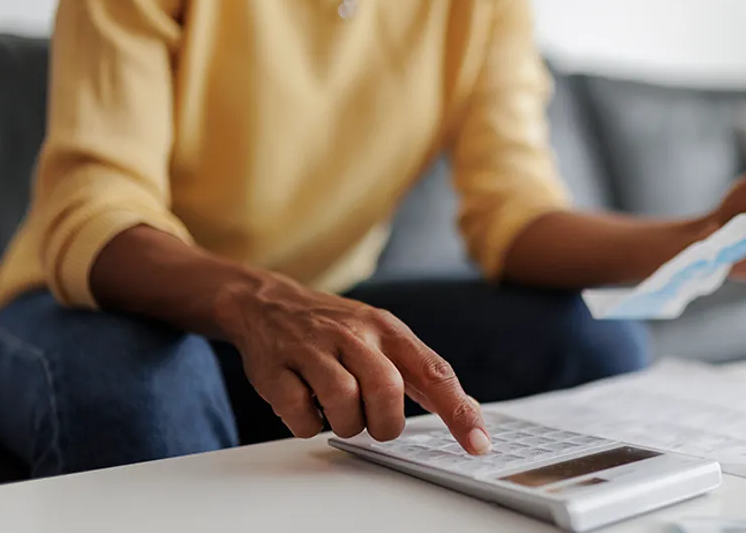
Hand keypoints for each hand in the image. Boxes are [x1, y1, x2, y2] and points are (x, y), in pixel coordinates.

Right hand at [215, 273, 489, 453]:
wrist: (267, 303)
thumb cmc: (335, 328)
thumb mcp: (382, 334)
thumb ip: (420, 370)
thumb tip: (467, 410)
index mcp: (387, 329)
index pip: (434, 371)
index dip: (459, 411)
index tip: (478, 443)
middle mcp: (353, 334)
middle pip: (387, 389)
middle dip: (385, 423)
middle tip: (374, 423)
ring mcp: (313, 349)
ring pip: (343, 402)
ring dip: (346, 424)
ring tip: (339, 413)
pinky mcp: (276, 368)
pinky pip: (301, 414)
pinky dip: (308, 424)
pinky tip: (308, 407)